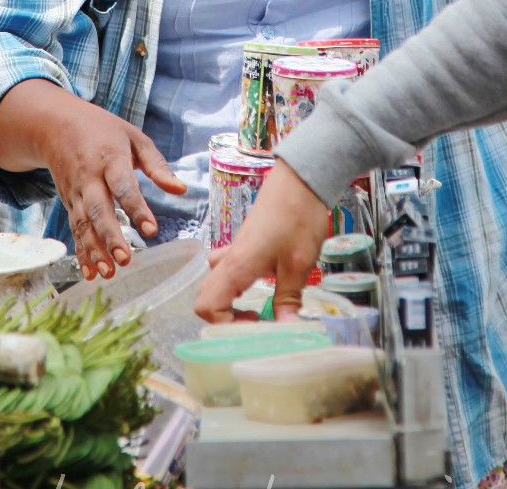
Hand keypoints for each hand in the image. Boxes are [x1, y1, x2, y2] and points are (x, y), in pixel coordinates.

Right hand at [0, 80, 184, 279]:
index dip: (136, 208)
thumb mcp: (134, 137)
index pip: (124, 186)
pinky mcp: (69, 202)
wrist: (56, 125)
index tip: (151, 229)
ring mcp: (76, 192)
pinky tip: (90, 272)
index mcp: (110, 158)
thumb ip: (157, 165)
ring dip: (95, 250)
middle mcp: (89, 178)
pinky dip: (81, 252)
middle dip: (111, 236)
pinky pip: (74, 229)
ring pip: (83, 224)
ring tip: (110, 272)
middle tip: (125, 259)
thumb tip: (181, 190)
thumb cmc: (103, 130)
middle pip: (98, 209)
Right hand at [193, 163, 333, 321]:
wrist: (301, 179)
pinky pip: (227, 268)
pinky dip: (235, 283)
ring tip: (256, 307)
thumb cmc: (298, 217)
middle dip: (225, 318)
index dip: (226, 325)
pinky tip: (260, 284)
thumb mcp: (299, 263)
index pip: (207, 306)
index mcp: (237, 267)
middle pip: (205, 297)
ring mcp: (234, 249)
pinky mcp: (244, 243)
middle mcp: (229, 259)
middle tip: (255, 322)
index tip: (255, 327)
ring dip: (228, 301)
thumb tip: (287, 328)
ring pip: (215, 282)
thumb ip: (289, 298)